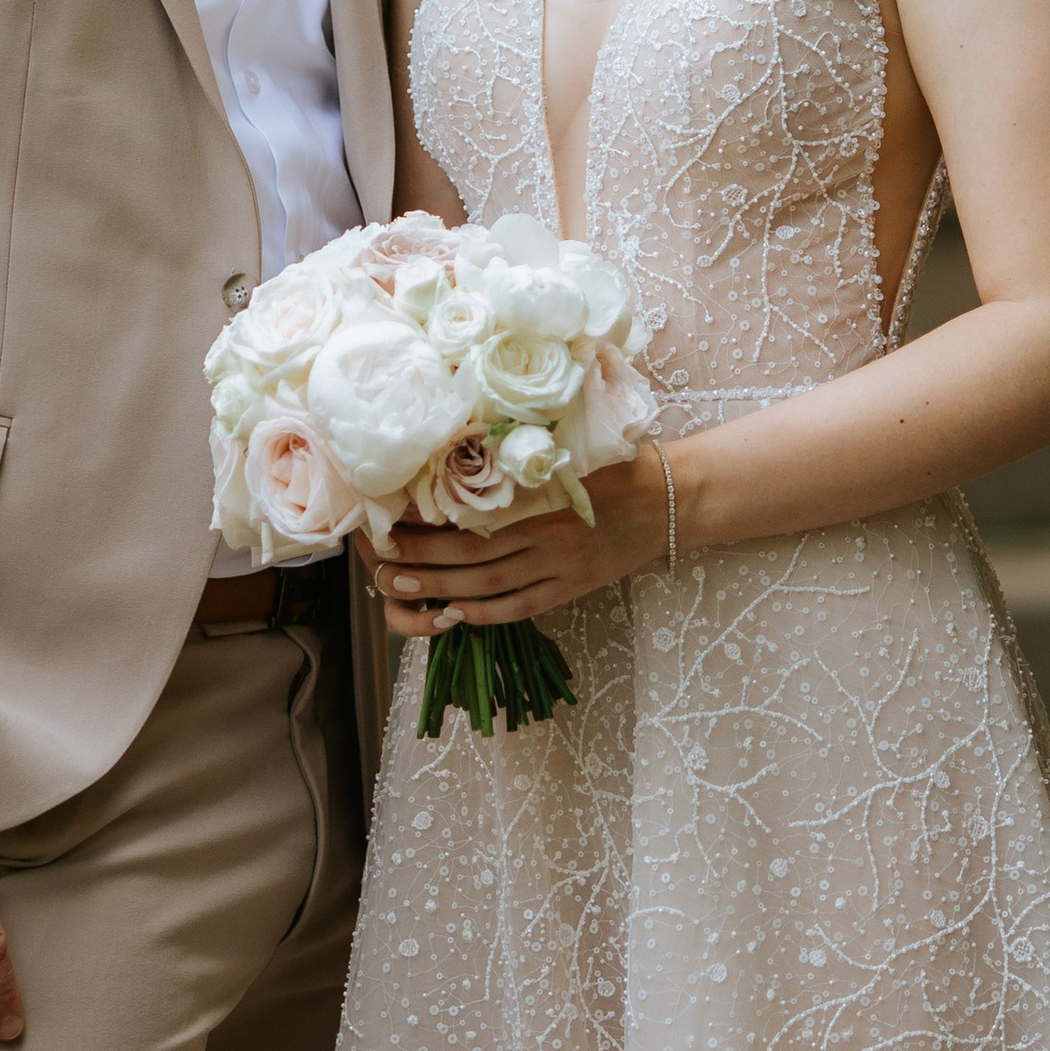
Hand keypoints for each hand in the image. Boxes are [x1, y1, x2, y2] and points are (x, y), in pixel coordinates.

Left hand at [372, 448, 668, 633]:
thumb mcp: (571, 446)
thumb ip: (524, 451)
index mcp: (541, 495)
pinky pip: (521, 607)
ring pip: (487, 584)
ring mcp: (559, 566)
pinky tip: (452, 614)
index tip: (390, 513)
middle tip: (378, 559)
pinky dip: (484, 614)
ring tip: (400, 586)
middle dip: (419, 557)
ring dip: (439, 588)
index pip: (470, 511)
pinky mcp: (573, 587)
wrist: (671, 499)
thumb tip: (466, 437)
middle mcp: (545, 534)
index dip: (426, 517)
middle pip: (469, 553)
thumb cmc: (618, 464)